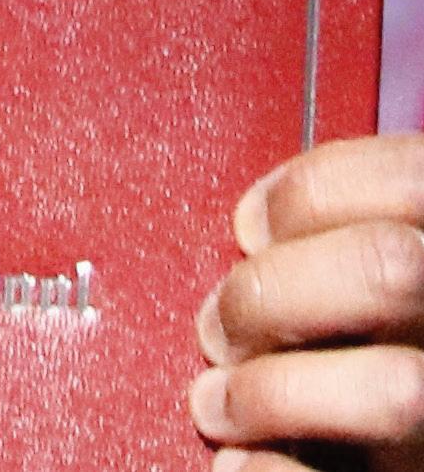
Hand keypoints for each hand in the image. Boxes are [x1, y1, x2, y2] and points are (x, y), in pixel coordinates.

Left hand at [195, 133, 423, 464]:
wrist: (411, 434)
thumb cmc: (390, 342)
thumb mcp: (399, 272)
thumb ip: (357, 239)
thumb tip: (257, 229)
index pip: (411, 179)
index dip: (312, 190)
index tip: (249, 224)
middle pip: (389, 271)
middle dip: (276, 290)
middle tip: (218, 325)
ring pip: (394, 391)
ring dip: (275, 392)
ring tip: (221, 402)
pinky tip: (241, 464)